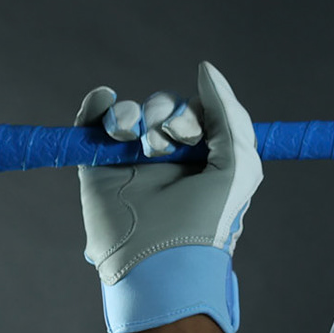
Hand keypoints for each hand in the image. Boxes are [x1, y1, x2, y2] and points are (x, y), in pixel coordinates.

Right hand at [76, 61, 262, 332]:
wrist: (162, 264)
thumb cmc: (208, 219)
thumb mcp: (239, 163)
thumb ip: (229, 112)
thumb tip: (205, 68)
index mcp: (204, 158)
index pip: (196, 113)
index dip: (194, 114)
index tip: (192, 136)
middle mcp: (168, 158)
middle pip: (163, 109)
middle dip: (165, 114)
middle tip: (165, 144)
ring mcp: (131, 162)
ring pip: (131, 114)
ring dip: (135, 114)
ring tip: (137, 140)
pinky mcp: (98, 169)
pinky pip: (93, 124)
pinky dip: (98, 106)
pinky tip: (106, 103)